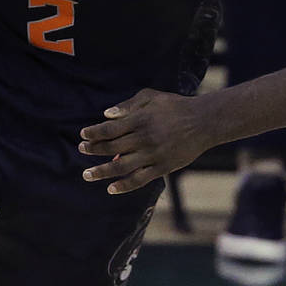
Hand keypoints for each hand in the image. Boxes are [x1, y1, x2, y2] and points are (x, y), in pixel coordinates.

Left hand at [78, 88, 213, 193]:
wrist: (204, 122)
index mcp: (141, 119)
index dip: (94, 133)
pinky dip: (124, 186)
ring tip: (87, 174)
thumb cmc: (176, 106)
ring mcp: (154, 154)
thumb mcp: (152, 97)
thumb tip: (106, 115)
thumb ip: (128, 105)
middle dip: (94, 149)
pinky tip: (111, 188)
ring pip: (121, 166)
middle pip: (112, 147)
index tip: (83, 135)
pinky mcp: (163, 167)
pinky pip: (139, 179)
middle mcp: (145, 138)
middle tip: (81, 150)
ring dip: (101, 171)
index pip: (110, 128)